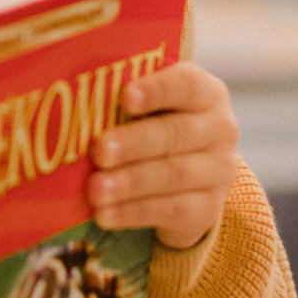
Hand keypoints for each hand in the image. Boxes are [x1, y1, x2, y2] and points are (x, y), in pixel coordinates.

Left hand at [87, 61, 239, 250]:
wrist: (191, 183)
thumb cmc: (158, 130)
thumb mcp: (151, 111)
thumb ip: (125, 103)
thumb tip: (76, 105)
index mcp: (206, 94)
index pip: (186, 84)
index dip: (156, 90)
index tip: (125, 97)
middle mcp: (220, 129)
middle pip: (175, 133)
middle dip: (134, 143)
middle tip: (99, 150)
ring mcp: (219, 171)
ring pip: (173, 175)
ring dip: (129, 183)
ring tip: (94, 190)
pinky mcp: (208, 208)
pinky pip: (171, 210)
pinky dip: (133, 212)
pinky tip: (105, 214)